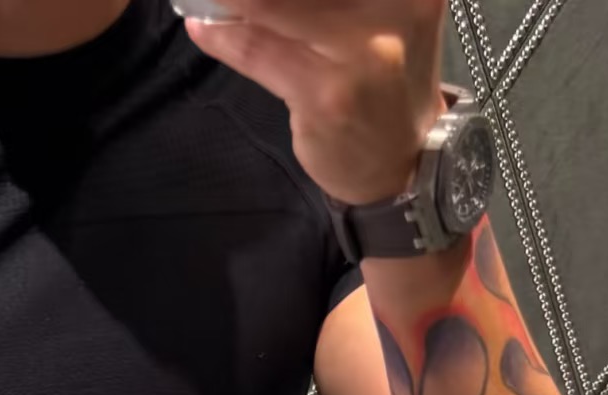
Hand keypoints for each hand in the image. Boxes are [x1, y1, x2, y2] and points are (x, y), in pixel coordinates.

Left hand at [183, 0, 446, 206]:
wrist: (403, 165)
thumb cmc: (384, 82)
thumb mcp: (380, 14)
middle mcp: (394, 4)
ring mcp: (361, 52)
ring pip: (269, 4)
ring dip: (229, 0)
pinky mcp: (325, 94)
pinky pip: (257, 50)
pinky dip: (224, 36)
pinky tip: (204, 28)